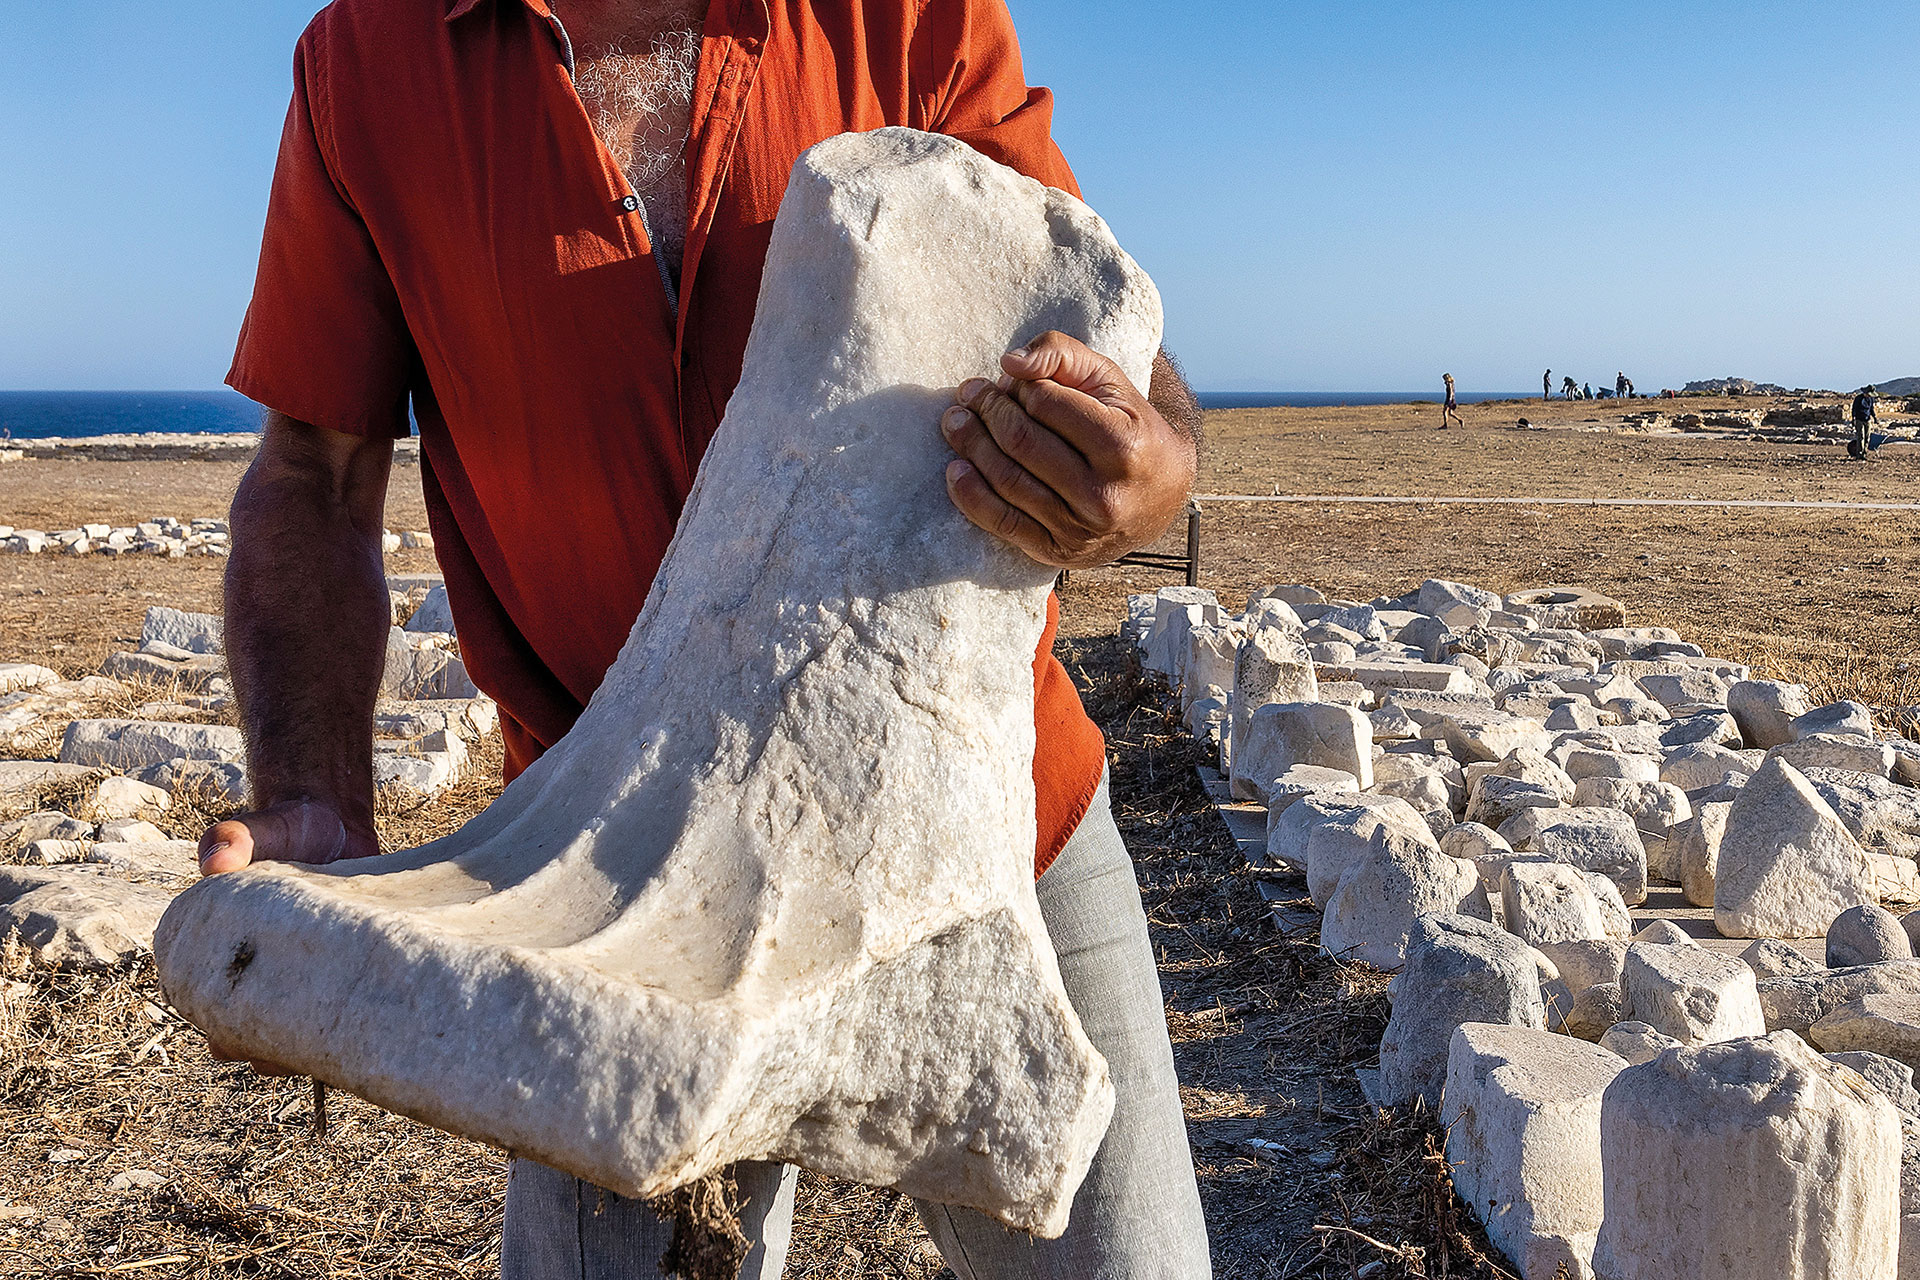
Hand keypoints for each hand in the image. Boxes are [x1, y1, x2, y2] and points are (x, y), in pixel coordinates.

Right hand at [196, 798, 375, 1075]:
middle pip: (263, 1033)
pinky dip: (361, 1024)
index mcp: (234, 957)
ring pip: (311, 1032)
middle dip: (271, 1052)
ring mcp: (314, 976)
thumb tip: (215, 862)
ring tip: (334, 1052)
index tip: (231, 1040)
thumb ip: (230, 840)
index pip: (218, 1010)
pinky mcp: (351, 969)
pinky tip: (377, 1031)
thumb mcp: (255, 831)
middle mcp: (270, 974)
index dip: (225, 1031)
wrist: (332, 823)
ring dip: (317, 1047)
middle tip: (284, 1057)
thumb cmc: (283, 830)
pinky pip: (353, 1009)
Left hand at [941, 333, 1195, 568]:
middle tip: (969, 393)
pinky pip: (1002, 523)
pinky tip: (956, 470)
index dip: (1018, 387)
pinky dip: (970, 495)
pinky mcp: (1058, 552)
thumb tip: (1009, 363)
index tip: (1011, 381)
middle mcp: (1104, 494)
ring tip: (955, 421)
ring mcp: (1080, 529)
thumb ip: (1061, 355)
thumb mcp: (1108, 380)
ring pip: (1007, 481)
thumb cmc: (1129, 427)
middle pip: (1021, 442)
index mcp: (1122, 445)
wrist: (1162, 496)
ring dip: (971, 446)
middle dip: (986, 411)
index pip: (1045, 404)